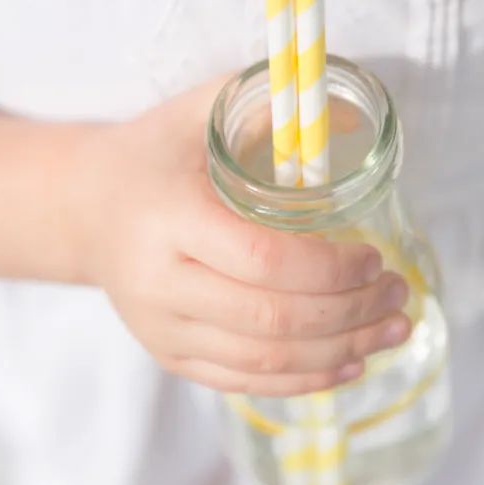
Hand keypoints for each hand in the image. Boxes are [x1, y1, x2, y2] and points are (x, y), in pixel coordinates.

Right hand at [67, 76, 411, 396]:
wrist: (84, 209)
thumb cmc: (153, 156)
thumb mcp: (197, 112)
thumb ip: (266, 102)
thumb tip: (350, 113)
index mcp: (168, 218)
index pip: (262, 259)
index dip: (329, 268)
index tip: (374, 258)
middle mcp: (158, 284)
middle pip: (271, 319)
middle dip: (349, 313)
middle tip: (398, 296)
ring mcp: (162, 330)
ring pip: (265, 361)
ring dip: (341, 352)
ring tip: (392, 331)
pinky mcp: (170, 357)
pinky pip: (245, 382)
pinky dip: (305, 381)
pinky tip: (350, 365)